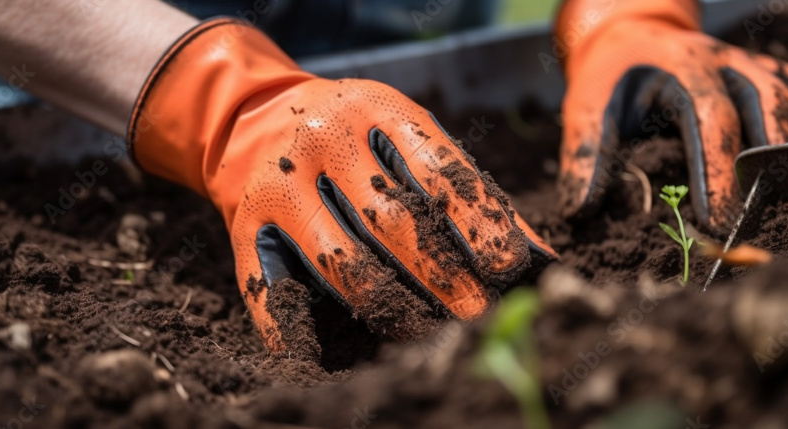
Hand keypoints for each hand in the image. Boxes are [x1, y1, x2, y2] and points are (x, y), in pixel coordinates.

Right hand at [129, 18, 555, 356]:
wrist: (252, 117)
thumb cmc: (359, 137)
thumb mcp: (410, 139)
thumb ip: (471, 194)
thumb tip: (543, 261)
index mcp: (378, 111)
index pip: (437, 172)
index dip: (477, 225)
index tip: (510, 270)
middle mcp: (324, 142)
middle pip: (391, 220)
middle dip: (442, 276)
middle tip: (480, 317)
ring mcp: (279, 186)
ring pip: (339, 259)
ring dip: (388, 307)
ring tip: (427, 336)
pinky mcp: (244, 227)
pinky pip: (269, 288)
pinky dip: (294, 332)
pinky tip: (326, 363)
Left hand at [555, 0, 787, 226]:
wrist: (634, 36)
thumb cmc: (612, 79)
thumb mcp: (586, 107)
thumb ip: (585, 154)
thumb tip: (579, 211)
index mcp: (684, 69)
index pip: (712, 121)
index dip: (718, 173)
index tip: (718, 221)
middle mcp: (728, 63)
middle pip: (767, 107)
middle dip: (769, 165)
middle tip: (761, 219)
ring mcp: (755, 65)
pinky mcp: (773, 73)